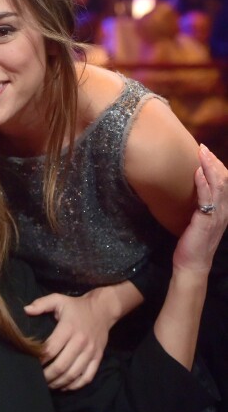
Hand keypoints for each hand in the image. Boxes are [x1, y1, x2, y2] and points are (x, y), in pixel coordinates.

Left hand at [25, 290, 109, 389]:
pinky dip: (75, 385)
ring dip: (60, 382)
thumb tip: (25, 310)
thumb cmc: (76, 306)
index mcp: (68, 328)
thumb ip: (41, 304)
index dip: (40, 359)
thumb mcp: (58, 299)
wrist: (102, 310)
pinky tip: (65, 386)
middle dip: (48, 375)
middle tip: (38, 378)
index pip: (52, 348)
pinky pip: (87, 377)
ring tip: (49, 384)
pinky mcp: (98, 358)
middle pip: (62, 365)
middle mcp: (80, 341)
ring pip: (74, 374)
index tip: (31, 363)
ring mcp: (90, 352)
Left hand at [173, 144, 227, 272]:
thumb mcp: (197, 220)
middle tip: (203, 147)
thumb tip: (189, 190)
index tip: (206, 152)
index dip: (216, 166)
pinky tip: (197, 173)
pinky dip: (203, 184)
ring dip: (209, 167)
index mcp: (222, 210)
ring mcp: (216, 216)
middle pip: (224, 181)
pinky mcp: (206, 221)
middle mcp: (223, 211)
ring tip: (202, 153)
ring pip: (218, 186)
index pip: (224, 183)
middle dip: (213, 162)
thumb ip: (198, 205)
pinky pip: (206, 199)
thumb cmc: (192, 242)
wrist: (192, 264)